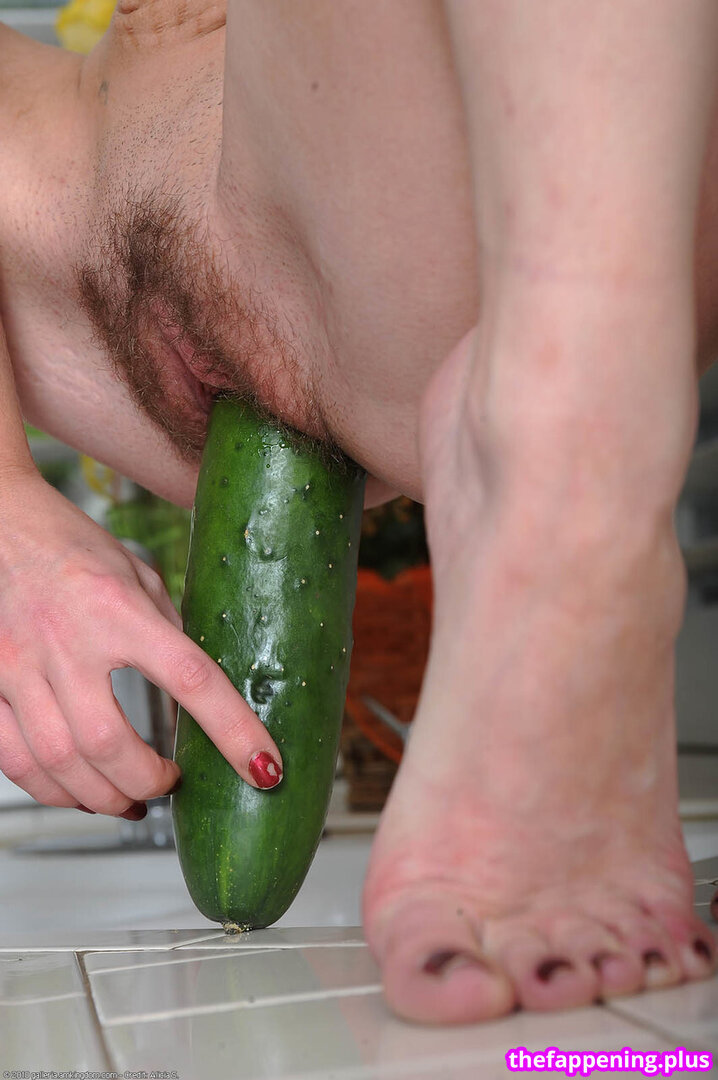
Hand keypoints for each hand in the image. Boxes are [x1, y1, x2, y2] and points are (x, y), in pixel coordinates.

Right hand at [0, 467, 282, 816]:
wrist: (1, 525)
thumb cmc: (72, 545)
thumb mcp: (141, 578)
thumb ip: (170, 634)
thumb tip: (203, 691)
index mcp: (119, 608)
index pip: (192, 679)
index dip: (234, 731)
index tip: (263, 767)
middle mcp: (67, 640)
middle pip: (110, 743)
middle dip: (150, 781)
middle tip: (171, 783)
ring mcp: (18, 666)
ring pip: (61, 763)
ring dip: (105, 797)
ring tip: (130, 798)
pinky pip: (15, 760)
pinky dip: (51, 788)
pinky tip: (77, 789)